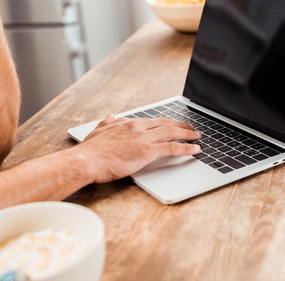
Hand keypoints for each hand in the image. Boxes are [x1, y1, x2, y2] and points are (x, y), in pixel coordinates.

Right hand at [77, 115, 200, 182]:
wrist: (86, 160)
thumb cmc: (90, 151)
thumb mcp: (97, 130)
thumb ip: (107, 123)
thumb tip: (112, 115)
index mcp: (127, 123)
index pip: (151, 120)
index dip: (165, 122)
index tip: (172, 124)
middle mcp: (137, 127)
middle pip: (165, 123)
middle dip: (181, 125)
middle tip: (191, 128)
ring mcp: (143, 138)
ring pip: (172, 133)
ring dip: (187, 134)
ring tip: (197, 136)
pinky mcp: (147, 151)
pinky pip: (172, 148)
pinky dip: (186, 148)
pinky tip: (195, 150)